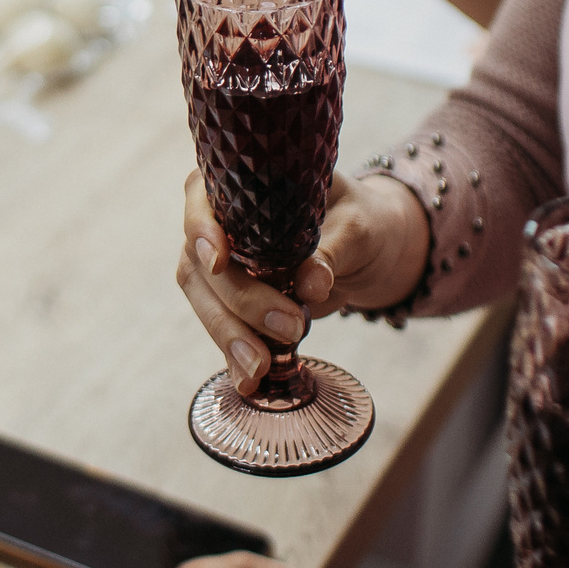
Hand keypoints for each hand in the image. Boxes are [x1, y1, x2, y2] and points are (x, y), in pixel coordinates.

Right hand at [177, 169, 428, 394]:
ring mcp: (221, 265)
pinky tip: (249, 383)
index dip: (202, 229)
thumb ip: (331, 249)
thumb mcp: (356, 226)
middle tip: (288, 327)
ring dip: (229, 337)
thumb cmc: (360, 221)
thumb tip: (310, 282)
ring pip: (205, 300)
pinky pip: (223, 328)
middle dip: (240, 302)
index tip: (219, 261)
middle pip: (202, 261)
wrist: (366, 251)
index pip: (202, 197)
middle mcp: (219, 221)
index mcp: (241, 184)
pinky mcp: (232, 302)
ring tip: (261, 369)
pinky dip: (234, 357)